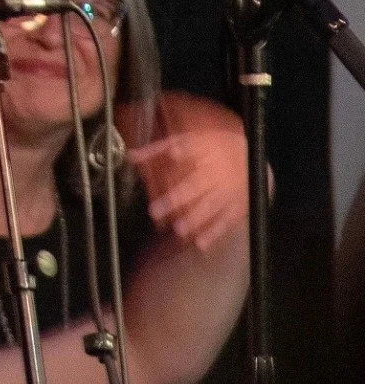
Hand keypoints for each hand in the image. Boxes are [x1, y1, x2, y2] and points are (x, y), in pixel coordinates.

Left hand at [127, 92, 253, 252]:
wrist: (253, 157)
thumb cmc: (212, 148)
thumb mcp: (186, 140)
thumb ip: (157, 149)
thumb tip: (130, 156)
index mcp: (203, 152)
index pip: (190, 151)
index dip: (181, 151)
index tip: (173, 154)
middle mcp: (215, 172)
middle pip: (195, 185)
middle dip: (176, 198)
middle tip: (155, 211)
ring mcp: (228, 191)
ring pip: (210, 206)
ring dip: (194, 219)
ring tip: (179, 230)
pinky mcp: (238, 206)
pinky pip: (226, 221)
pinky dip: (215, 233)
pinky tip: (201, 244)